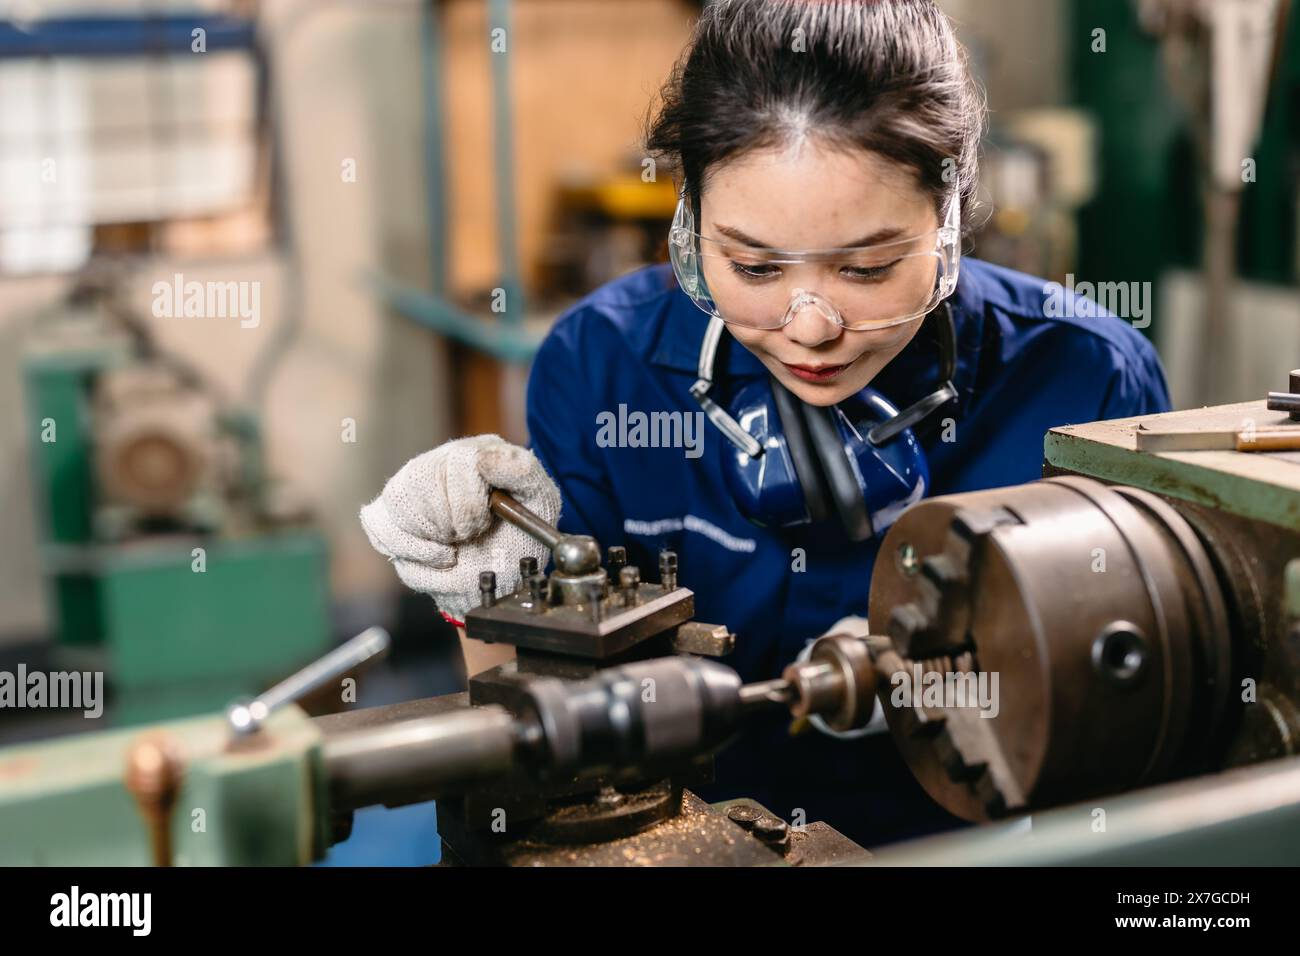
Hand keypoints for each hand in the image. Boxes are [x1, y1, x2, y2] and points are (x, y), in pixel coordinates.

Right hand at [360, 434, 559, 621]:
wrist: (500, 576)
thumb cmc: (521, 536)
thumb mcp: (540, 501)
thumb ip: (523, 471)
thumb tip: (485, 459)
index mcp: (474, 452)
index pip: (457, 462)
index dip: (468, 503)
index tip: (483, 522)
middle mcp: (437, 463)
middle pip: (421, 481)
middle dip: (449, 523)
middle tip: (468, 536)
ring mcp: (407, 490)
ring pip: (397, 504)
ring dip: (431, 541)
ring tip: (454, 548)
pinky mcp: (387, 519)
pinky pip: (381, 528)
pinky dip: (412, 554)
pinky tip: (437, 558)